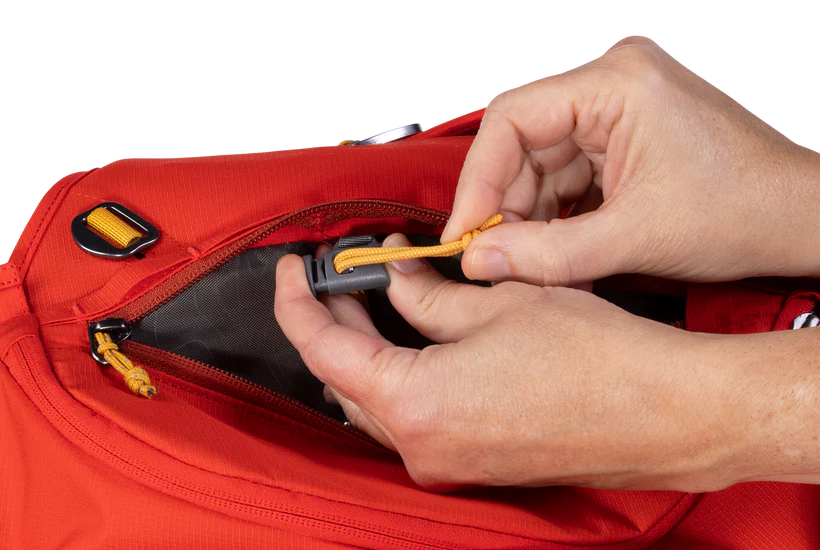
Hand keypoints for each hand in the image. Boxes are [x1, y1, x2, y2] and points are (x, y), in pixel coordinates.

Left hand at [274, 235, 819, 491]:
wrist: (667, 412)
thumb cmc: (594, 356)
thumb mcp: (497, 303)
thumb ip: (428, 295)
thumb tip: (395, 279)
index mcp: (416, 405)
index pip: (325, 349)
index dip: (299, 303)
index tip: (295, 269)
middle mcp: (422, 449)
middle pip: (347, 377)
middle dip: (340, 319)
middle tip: (350, 269)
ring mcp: (448, 465)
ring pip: (378, 401)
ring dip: (372, 347)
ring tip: (387, 293)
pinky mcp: (474, 465)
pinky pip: (416, 418)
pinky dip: (405, 375)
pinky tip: (422, 336)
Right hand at [442, 33, 819, 285]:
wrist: (800, 219)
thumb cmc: (746, 211)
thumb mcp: (634, 239)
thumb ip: (546, 253)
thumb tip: (479, 258)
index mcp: (618, 82)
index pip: (512, 118)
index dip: (478, 180)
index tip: (463, 229)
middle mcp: (614, 80)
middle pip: (523, 140)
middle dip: (505, 202)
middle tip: (489, 253)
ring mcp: (619, 104)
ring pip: (541, 159)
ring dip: (529, 211)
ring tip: (525, 257)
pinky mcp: (624, 131)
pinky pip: (567, 169)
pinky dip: (555, 209)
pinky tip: (553, 243)